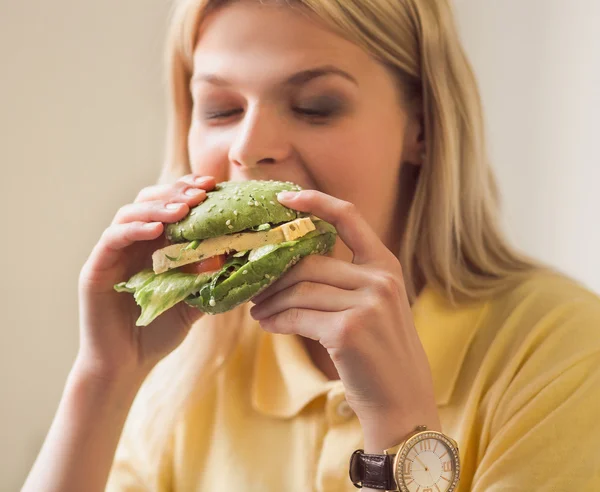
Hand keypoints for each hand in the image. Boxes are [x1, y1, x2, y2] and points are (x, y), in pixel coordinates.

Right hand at [77, 173, 215, 381]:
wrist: (127, 365)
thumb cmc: (158, 332)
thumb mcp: (192, 301)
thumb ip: (207, 278)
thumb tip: (231, 253)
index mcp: (154, 246)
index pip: (169, 208)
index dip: (188, 192)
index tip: (212, 185)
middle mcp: (132, 244)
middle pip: (149, 201)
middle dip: (176, 192)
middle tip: (201, 191)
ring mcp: (112, 254)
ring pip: (130, 214)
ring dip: (158, 207)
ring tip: (184, 208)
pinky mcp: (96, 268)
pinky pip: (113, 239)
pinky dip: (135, 230)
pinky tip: (156, 230)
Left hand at [249, 190, 439, 444]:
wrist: (402, 401)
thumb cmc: (380, 354)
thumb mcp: (374, 307)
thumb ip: (344, 282)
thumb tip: (288, 269)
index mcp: (385, 266)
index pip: (349, 217)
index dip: (315, 202)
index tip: (284, 198)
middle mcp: (380, 279)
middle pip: (309, 263)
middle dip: (274, 275)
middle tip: (253, 287)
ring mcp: (367, 304)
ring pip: (299, 290)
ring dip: (270, 302)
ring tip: (256, 310)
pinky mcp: (348, 330)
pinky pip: (297, 316)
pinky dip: (276, 321)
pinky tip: (267, 325)